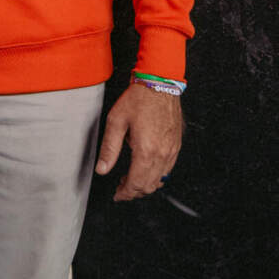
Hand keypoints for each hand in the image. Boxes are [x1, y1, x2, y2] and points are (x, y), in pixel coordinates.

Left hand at [95, 83, 182, 202]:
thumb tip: (102, 169)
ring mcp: (171, 150)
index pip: (136, 184)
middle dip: (134, 192)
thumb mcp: (116, 122)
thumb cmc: (139, 99)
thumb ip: (109, 149)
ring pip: (160, 180)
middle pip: (148, 186)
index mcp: (146, 150)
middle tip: (121, 189)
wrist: (160, 83)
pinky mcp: (176, 145)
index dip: (125, 193)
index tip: (117, 195)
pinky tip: (146, 169)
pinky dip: (157, 175)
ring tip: (131, 180)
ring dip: (145, 185)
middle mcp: (162, 153)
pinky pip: (168, 168)